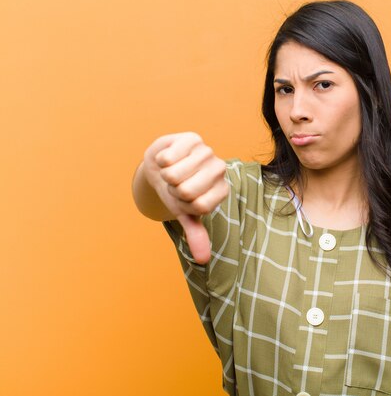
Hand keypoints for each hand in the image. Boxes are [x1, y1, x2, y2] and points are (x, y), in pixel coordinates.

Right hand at [143, 132, 228, 263]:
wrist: (163, 166)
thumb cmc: (178, 191)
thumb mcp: (186, 213)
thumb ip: (196, 234)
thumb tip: (203, 260)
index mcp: (222, 190)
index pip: (200, 206)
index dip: (184, 205)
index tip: (184, 199)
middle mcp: (220, 169)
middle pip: (187, 191)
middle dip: (174, 191)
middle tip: (177, 185)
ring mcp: (207, 152)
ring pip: (175, 174)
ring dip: (166, 175)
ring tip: (172, 172)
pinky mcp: (192, 138)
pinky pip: (168, 157)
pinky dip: (162, 161)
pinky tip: (169, 158)